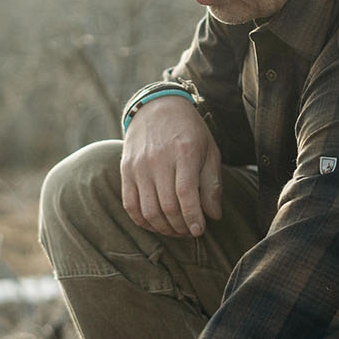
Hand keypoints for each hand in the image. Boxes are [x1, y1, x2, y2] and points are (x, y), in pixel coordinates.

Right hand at [120, 95, 222, 237]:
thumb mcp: (209, 151)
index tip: (200, 230)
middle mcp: (158, 159)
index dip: (193, 217)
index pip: (186, 194)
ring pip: (148, 210)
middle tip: (190, 231)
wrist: (157, 106)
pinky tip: (156, 224)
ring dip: (163, 228)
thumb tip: (213, 216)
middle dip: (180, 227)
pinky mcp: (125, 170)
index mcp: (184, 151)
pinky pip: (130, 205)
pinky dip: (143, 221)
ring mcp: (138, 165)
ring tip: (176, 230)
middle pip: (167, 206)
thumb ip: (212, 184)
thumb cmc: (189, 131)